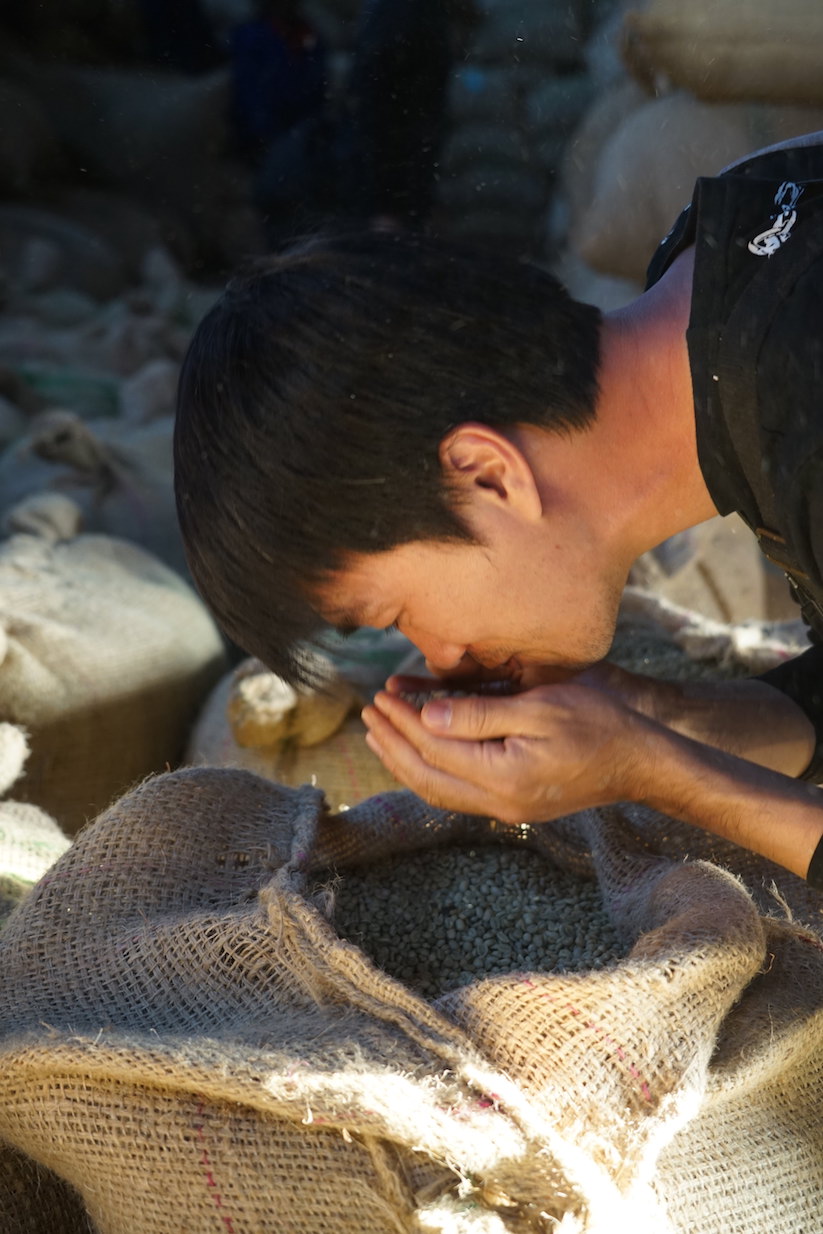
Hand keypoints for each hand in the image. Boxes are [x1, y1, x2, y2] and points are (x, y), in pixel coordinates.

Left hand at [361, 680, 654, 822]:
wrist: (638, 762)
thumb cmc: (596, 723)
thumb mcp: (539, 707)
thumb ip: (480, 714)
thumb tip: (427, 716)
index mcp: (502, 776)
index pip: (435, 748)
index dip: (403, 721)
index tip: (381, 696)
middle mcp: (498, 801)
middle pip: (426, 776)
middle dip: (392, 743)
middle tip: (368, 712)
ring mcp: (504, 808)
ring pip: (437, 790)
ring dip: (403, 761)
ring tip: (378, 734)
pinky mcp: (511, 805)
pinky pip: (455, 794)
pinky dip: (428, 773)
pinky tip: (415, 755)